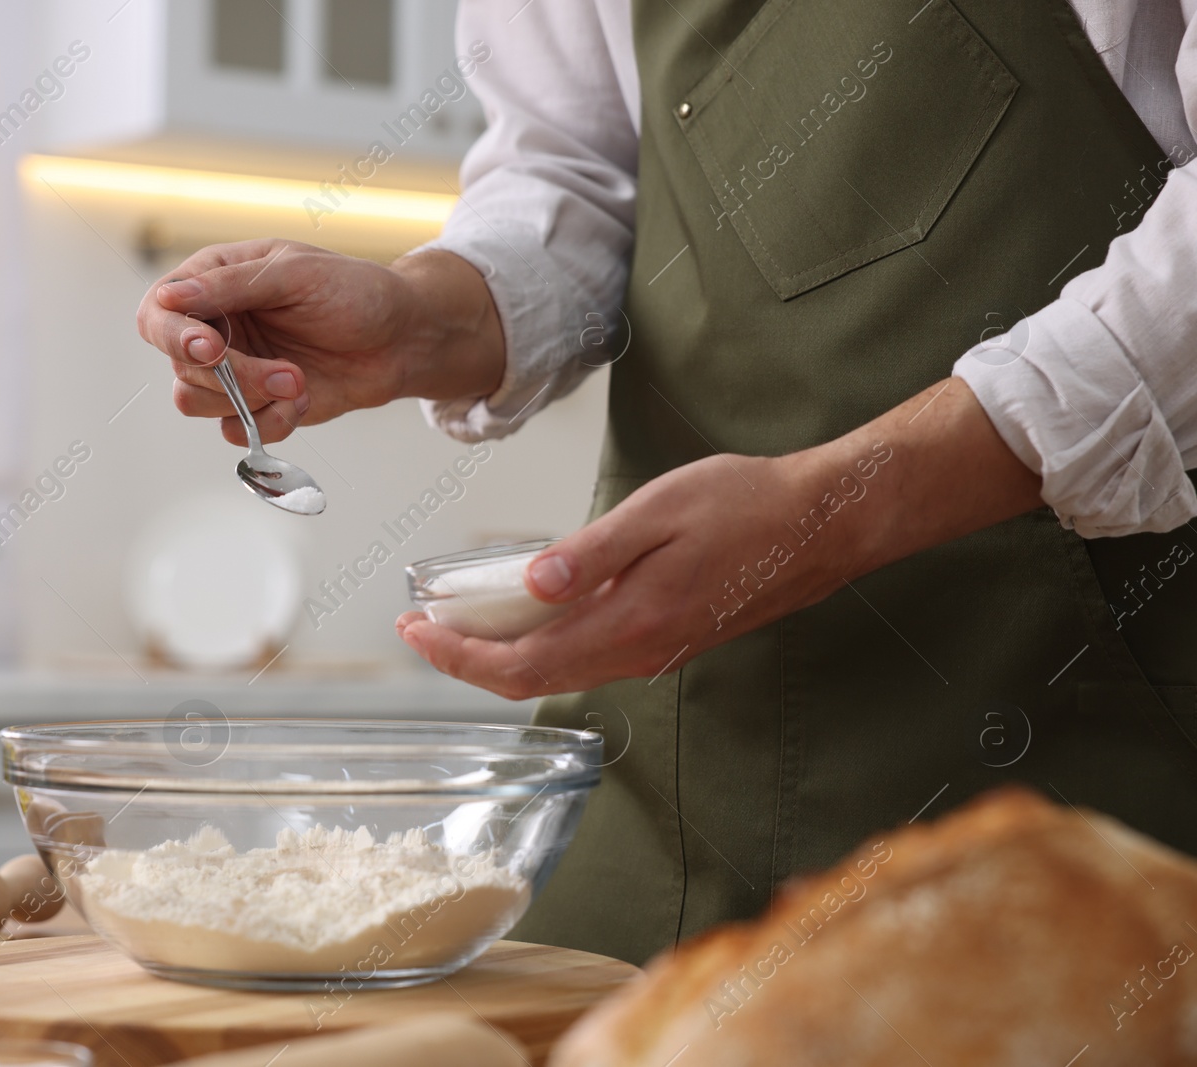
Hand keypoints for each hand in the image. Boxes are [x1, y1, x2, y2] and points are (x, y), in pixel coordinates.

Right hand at [136, 240, 503, 445]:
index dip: (174, 335)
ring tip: (298, 383)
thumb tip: (170, 297)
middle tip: (286, 373)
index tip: (211, 349)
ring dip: (249, 400)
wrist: (403, 339)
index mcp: (214, 281)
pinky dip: (268, 422)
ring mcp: (234, 369)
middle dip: (233, 376)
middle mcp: (216, 326)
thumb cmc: (355, 292)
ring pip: (196, 402)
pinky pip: (233, 430)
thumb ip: (231, 286)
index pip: (158, 312)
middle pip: (180, 366)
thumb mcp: (295, 274)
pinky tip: (303, 401)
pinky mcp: (256, 404)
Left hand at [397, 378, 1043, 698]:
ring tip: (458, 622)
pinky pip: (588, 658)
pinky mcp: (668, 639)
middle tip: (419, 629)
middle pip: (531, 680)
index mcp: (629, 623)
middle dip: (466, 660)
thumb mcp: (661, 512)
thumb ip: (592, 554)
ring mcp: (655, 651)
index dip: (458, 655)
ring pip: (559, 673)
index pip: (521, 663)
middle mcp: (638, 652)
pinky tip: (527, 613)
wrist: (824, 524)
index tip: (413, 631)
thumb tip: (530, 584)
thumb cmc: (747, 507)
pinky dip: (542, 645)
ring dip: (501, 655)